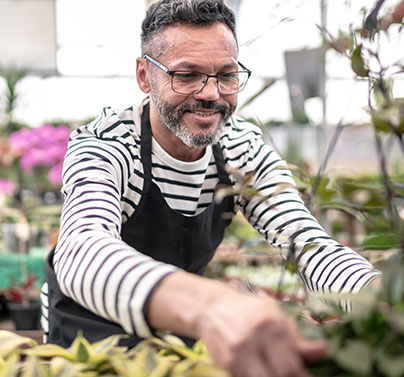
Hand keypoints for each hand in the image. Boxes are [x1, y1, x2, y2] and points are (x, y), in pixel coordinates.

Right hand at [197, 292, 325, 376]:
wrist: (212, 308)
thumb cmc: (250, 310)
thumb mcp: (275, 315)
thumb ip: (297, 337)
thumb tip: (324, 352)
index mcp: (269, 325)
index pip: (291, 366)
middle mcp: (252, 340)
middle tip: (296, 376)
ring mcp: (236, 355)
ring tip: (277, 370)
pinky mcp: (226, 365)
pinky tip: (263, 370)